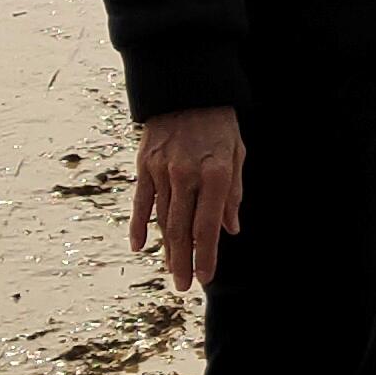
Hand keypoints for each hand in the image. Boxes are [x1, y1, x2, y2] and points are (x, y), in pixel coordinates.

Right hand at [130, 106, 245, 291]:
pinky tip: (139, 246)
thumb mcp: (237, 154)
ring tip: (172, 271)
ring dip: (166, 248)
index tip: (205, 277)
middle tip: (184, 286)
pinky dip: (139, 225)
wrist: (186, 88)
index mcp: (214, 173)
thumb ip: (232, 193)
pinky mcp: (144, 164)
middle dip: (183, 260)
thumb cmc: (219, 124)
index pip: (208, 225)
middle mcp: (186, 175)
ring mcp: (162, 170)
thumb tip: (230, 230)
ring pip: (162, 218)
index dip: (207, 254)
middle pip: (182, 228)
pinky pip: (141, 201)